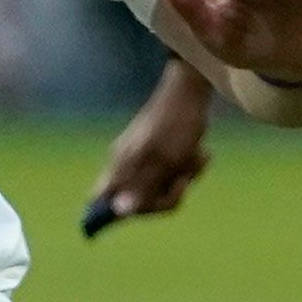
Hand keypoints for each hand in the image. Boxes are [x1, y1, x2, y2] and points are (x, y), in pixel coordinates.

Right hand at [87, 62, 214, 232]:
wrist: (192, 90)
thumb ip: (142, 186)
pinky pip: (172, 173)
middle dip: (168, 193)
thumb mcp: (165, 160)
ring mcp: (141, 158)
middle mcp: (125, 164)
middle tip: (184, 178)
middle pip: (140, 200)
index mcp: (121, 165)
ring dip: (183, 178)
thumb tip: (118, 212)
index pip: (102, 201)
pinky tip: (200, 152)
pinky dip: (187, 167)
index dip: (124, 211)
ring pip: (161, 188)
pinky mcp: (158, 153)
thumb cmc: (177, 124)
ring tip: (195, 157)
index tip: (153, 203)